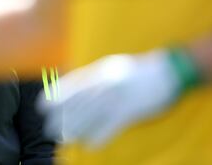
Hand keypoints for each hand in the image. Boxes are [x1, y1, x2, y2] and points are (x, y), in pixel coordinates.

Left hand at [36, 49, 200, 147]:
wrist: (169, 70)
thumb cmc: (138, 70)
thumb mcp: (112, 66)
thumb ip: (93, 75)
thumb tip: (70, 82)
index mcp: (101, 70)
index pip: (73, 84)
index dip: (56, 96)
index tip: (42, 106)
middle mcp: (106, 82)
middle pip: (79, 101)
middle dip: (62, 116)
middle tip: (48, 128)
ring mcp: (119, 95)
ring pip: (92, 114)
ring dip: (76, 128)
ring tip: (64, 138)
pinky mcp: (132, 109)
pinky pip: (112, 124)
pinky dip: (100, 135)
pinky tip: (90, 144)